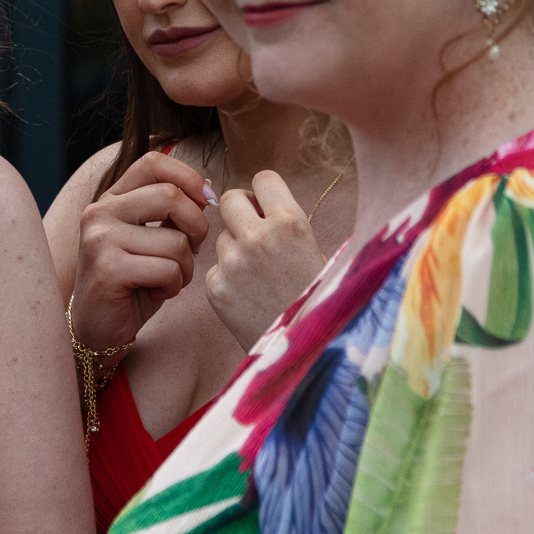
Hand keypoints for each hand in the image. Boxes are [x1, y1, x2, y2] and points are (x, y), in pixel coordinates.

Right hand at [69, 151, 211, 354]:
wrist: (97, 326)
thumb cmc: (132, 281)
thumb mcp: (152, 238)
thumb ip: (172, 212)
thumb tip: (207, 188)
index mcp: (112, 198)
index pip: (154, 163)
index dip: (189, 177)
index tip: (207, 200)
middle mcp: (100, 211)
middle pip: (170, 196)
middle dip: (197, 226)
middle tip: (194, 250)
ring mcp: (101, 239)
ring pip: (175, 241)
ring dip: (186, 267)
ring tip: (169, 279)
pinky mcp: (108, 269)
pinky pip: (167, 270)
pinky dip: (174, 286)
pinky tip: (157, 293)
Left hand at [204, 170, 326, 349]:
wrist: (307, 354)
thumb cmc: (319, 301)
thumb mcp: (318, 253)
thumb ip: (289, 224)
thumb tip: (262, 200)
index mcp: (292, 222)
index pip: (263, 178)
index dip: (264, 193)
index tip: (266, 207)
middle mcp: (259, 236)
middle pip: (229, 199)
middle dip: (239, 211)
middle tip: (253, 232)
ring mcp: (233, 262)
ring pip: (220, 236)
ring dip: (234, 248)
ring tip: (259, 276)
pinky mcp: (215, 287)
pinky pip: (214, 268)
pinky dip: (226, 279)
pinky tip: (248, 297)